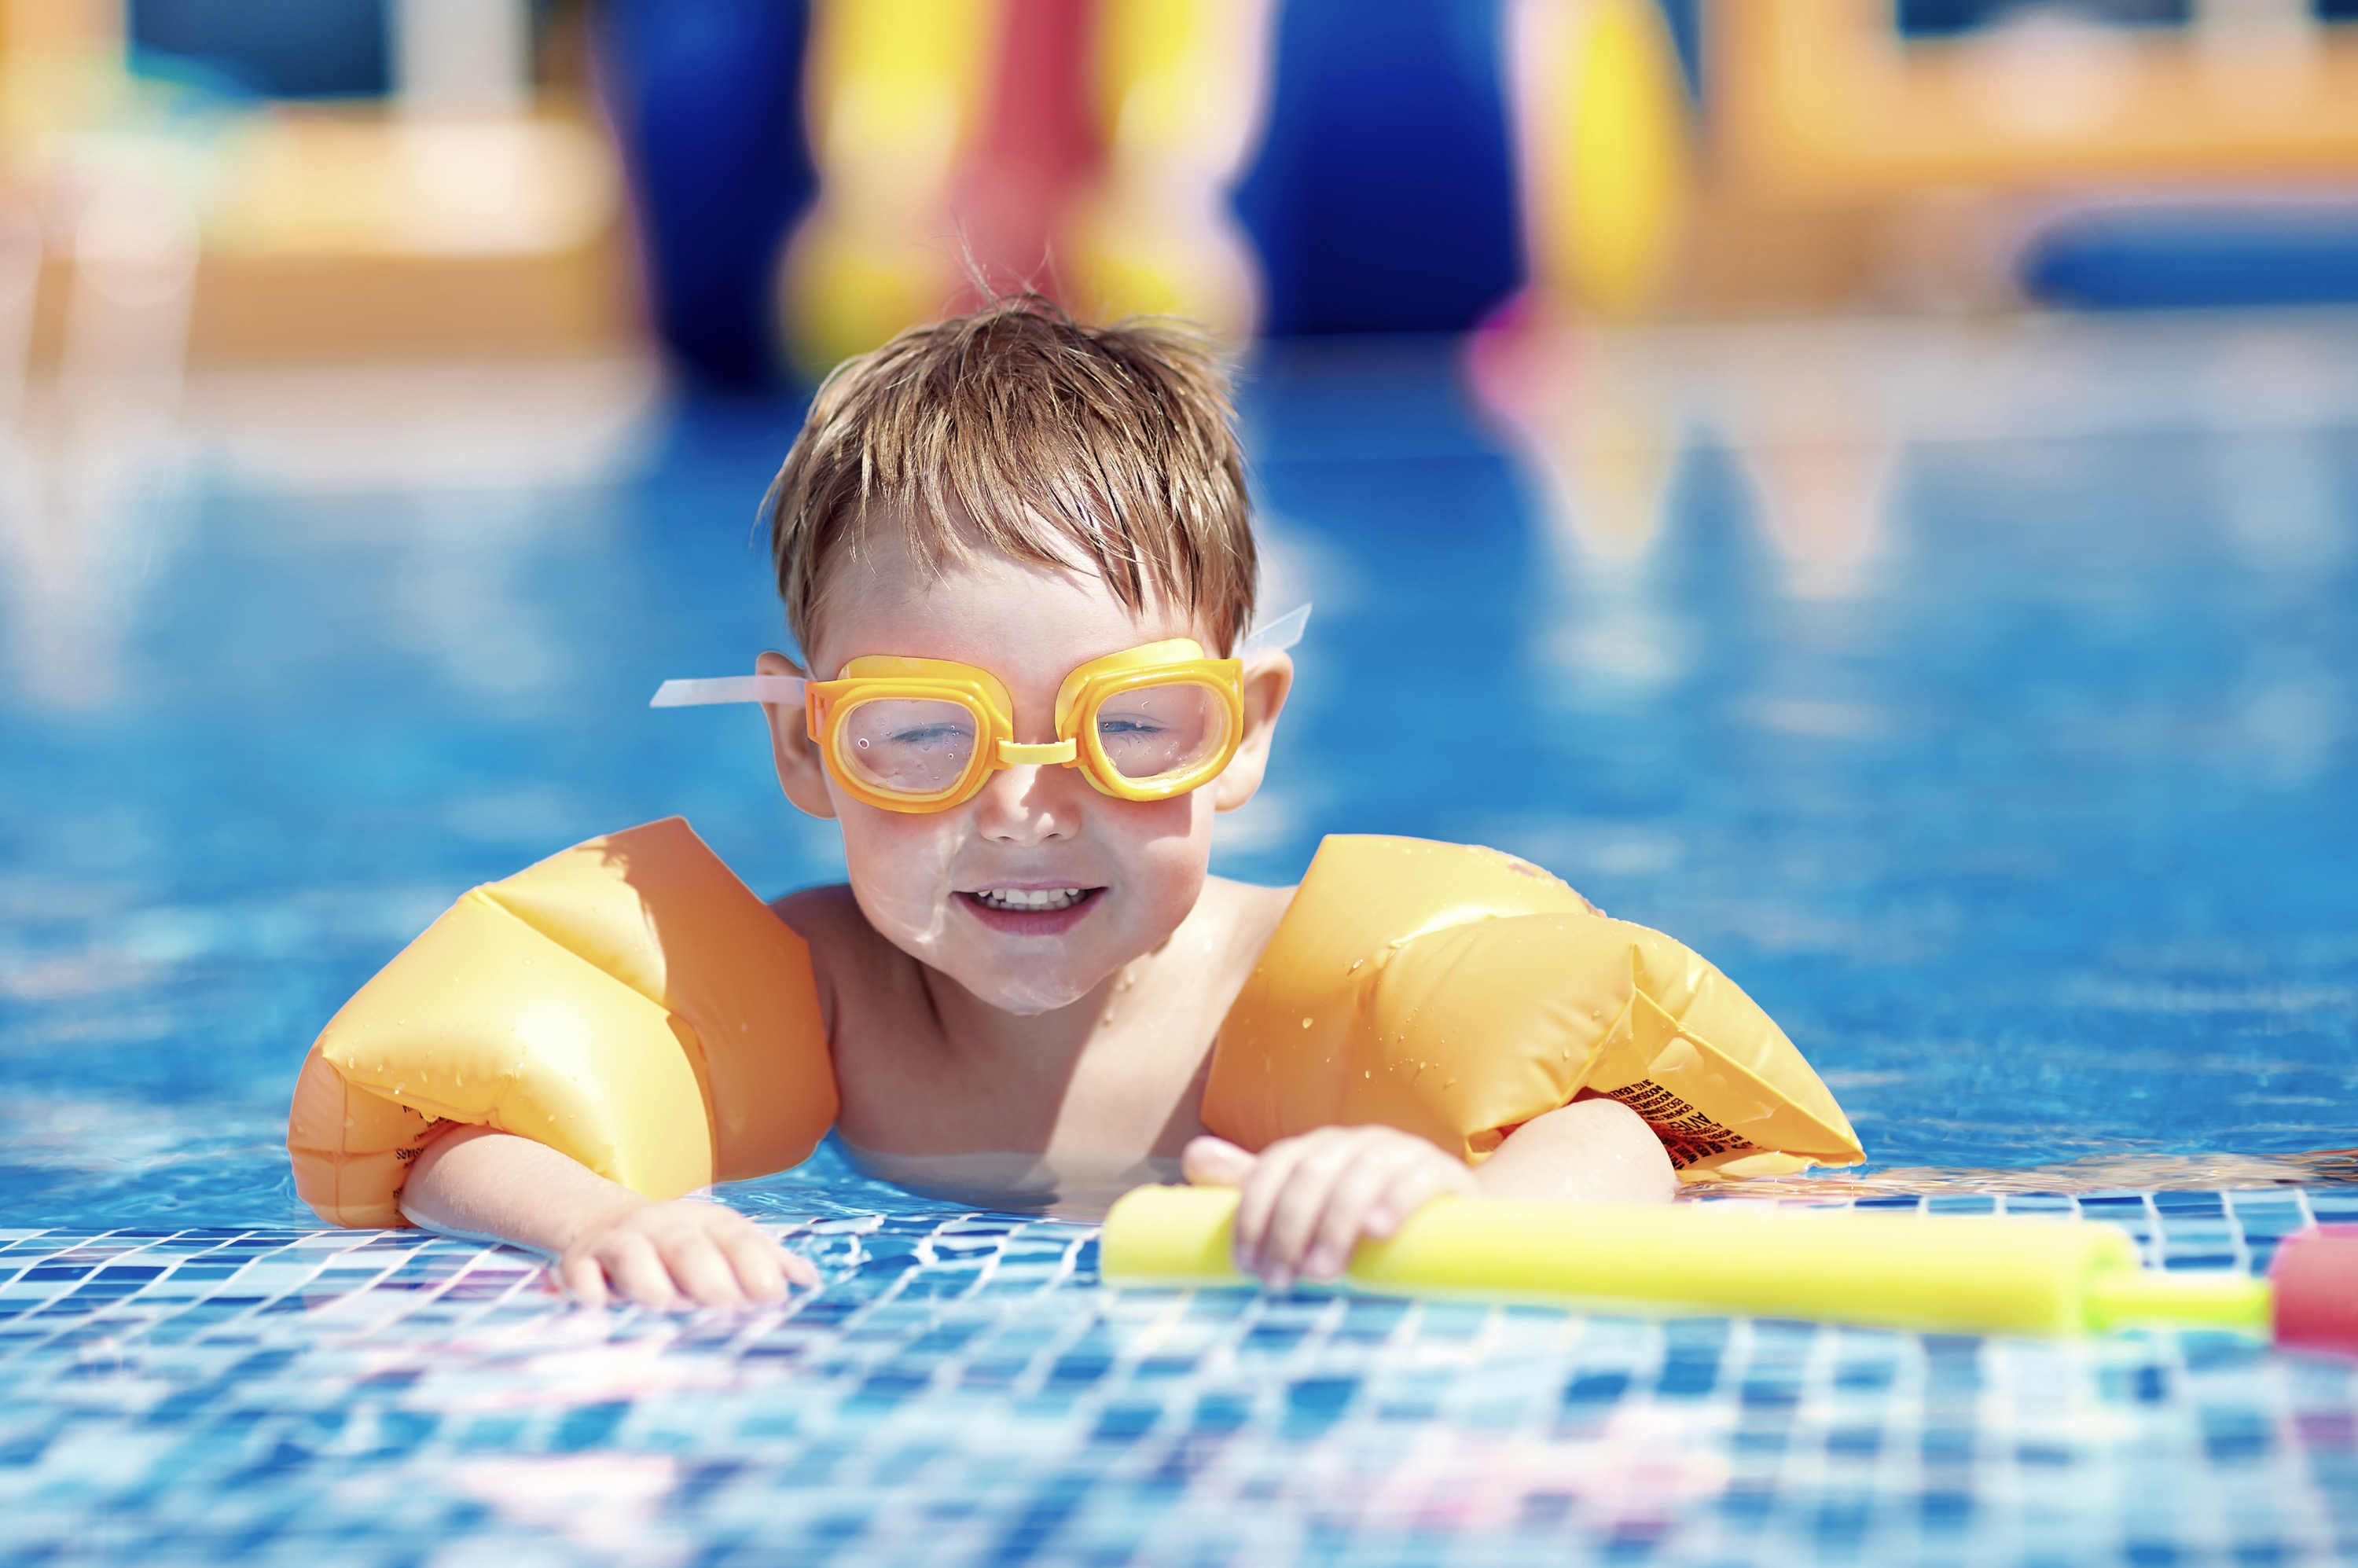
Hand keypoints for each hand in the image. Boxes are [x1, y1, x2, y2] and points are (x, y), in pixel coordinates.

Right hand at [554, 1197, 816, 1309]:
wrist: (606, 1225)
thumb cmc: (684, 1248)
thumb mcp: (724, 1244)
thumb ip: (766, 1262)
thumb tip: (809, 1281)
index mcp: (704, 1222)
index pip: (734, 1235)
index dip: (754, 1262)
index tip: (773, 1294)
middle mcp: (662, 1227)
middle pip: (686, 1245)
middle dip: (707, 1274)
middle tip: (726, 1304)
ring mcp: (619, 1243)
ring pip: (631, 1254)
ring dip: (649, 1279)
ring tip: (666, 1304)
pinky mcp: (579, 1263)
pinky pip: (579, 1274)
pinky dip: (587, 1289)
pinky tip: (600, 1307)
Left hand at [1182, 1127, 1477, 1289]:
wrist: (1450, 1226)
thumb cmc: (1363, 1222)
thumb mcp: (1307, 1207)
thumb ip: (1255, 1187)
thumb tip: (1191, 1158)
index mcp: (1316, 1150)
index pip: (1273, 1169)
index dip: (1253, 1214)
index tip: (1247, 1267)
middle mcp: (1353, 1143)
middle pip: (1311, 1174)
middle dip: (1289, 1229)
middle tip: (1283, 1282)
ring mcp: (1399, 1152)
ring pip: (1359, 1175)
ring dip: (1335, 1224)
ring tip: (1324, 1273)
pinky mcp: (1442, 1172)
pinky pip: (1417, 1177)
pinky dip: (1395, 1201)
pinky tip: (1378, 1231)